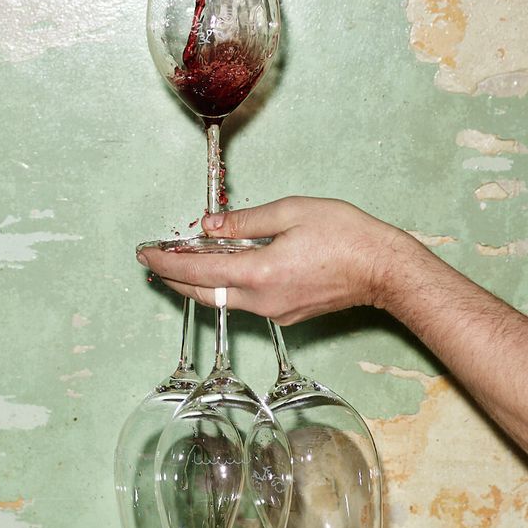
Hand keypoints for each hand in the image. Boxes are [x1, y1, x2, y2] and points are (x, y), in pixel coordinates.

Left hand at [137, 196, 413, 324]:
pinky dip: (227, 287)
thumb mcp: (292, 211)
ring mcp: (275, 313)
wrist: (382, 269)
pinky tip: (227, 270)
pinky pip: (247, 302)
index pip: (198, 272)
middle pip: (203, 295)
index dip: (166, 263)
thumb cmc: (344, 234)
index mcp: (260, 272)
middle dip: (174, 280)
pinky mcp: (288, 316)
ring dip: (198, 284)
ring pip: (224, 301)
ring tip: (183, 264)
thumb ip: (246, 221)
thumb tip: (209, 228)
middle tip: (155, 262)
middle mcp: (262, 300)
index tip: (145, 254)